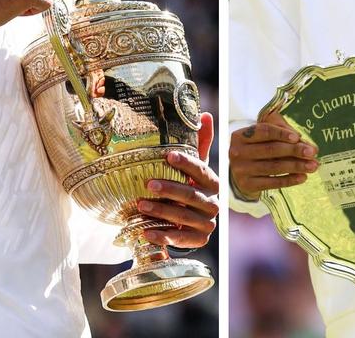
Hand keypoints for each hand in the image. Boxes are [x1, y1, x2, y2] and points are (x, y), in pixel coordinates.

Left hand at [138, 112, 219, 248]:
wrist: (193, 224)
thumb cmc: (191, 188)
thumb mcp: (195, 167)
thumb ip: (200, 143)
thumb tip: (204, 114)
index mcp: (213, 183)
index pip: (202, 171)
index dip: (186, 164)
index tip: (168, 156)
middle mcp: (213, 204)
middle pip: (192, 196)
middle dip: (170, 190)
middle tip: (149, 184)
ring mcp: (207, 224)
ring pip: (184, 218)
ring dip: (161, 212)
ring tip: (140, 205)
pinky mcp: (198, 240)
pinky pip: (179, 240)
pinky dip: (162, 237)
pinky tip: (145, 232)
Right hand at [227, 112, 317, 199]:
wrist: (240, 173)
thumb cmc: (256, 150)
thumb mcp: (263, 138)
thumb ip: (281, 135)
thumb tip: (305, 143)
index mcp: (240, 136)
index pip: (263, 131)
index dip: (281, 133)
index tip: (297, 137)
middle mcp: (237, 152)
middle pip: (271, 149)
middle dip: (294, 150)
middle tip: (312, 152)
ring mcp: (241, 170)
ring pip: (274, 167)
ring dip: (296, 166)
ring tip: (313, 166)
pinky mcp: (247, 185)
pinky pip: (272, 182)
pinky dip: (289, 180)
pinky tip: (302, 177)